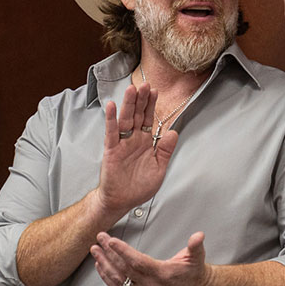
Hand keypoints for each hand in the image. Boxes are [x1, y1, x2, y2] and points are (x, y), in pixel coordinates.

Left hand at [90, 231, 208, 285]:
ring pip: (119, 280)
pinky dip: (107, 279)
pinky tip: (100, 267)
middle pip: (124, 269)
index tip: (111, 240)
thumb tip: (199, 235)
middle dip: (109, 253)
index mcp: (163, 275)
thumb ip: (196, 245)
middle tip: (99, 239)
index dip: (123, 251)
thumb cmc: (193, 270)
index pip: (138, 262)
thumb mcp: (197, 256)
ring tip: (95, 251)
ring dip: (104, 265)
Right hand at [95, 83, 174, 216]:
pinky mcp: (111, 150)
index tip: (156, 91)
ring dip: (128, 104)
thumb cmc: (139, 186)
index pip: (149, 120)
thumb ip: (165, 150)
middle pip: (138, 115)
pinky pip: (111, 132)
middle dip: (141, 100)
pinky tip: (112, 106)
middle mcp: (134, 139)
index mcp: (146, 142)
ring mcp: (122, 143)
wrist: (122, 201)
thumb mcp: (159, 168)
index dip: (152, 106)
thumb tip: (173, 132)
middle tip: (145, 84)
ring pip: (125, 120)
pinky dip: (111, 119)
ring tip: (132, 89)